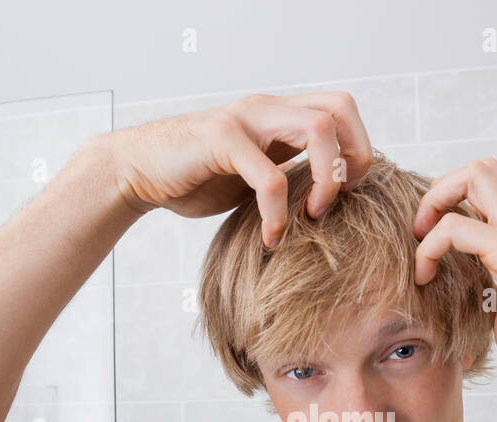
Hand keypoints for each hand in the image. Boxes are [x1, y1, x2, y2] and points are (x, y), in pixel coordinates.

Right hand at [109, 92, 374, 246]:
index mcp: (279, 115)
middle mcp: (267, 109)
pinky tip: (271, 238)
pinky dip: (278, 213)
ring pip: (316, 129)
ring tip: (312, 217)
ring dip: (327, 180)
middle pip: (339, 109)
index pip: (341, 110)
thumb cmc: (197, 178)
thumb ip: (289, 175)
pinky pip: (270, 177)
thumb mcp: (254, 176)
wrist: (138, 171)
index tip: (345, 194)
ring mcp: (245, 120)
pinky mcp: (221, 140)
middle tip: (337, 202)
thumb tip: (328, 201)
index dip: (357, 149)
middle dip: (354, 158)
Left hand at [411, 157, 496, 393]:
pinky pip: (457, 228)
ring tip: (421, 253)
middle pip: (481, 168)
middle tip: (422, 232)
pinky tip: (425, 277)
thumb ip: (491, 289)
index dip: (451, 201)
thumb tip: (468, 295)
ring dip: (433, 209)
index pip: (487, 186)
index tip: (430, 239)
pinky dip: (430, 247)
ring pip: (475, 177)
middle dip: (440, 191)